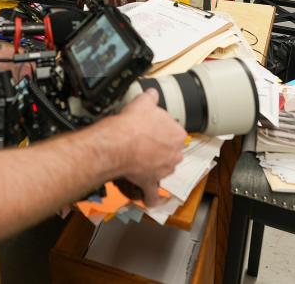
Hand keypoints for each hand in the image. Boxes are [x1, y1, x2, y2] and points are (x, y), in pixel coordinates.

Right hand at [113, 89, 185, 205]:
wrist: (118, 142)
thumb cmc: (132, 124)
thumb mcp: (144, 102)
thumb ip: (151, 97)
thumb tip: (152, 93)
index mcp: (177, 134)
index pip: (174, 132)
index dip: (162, 130)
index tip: (152, 129)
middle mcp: (174, 153)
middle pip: (170, 151)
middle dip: (160, 149)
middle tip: (144, 144)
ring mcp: (163, 169)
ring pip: (163, 169)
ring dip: (155, 168)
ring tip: (140, 162)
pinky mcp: (150, 182)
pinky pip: (153, 194)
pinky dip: (152, 198)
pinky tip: (151, 201)